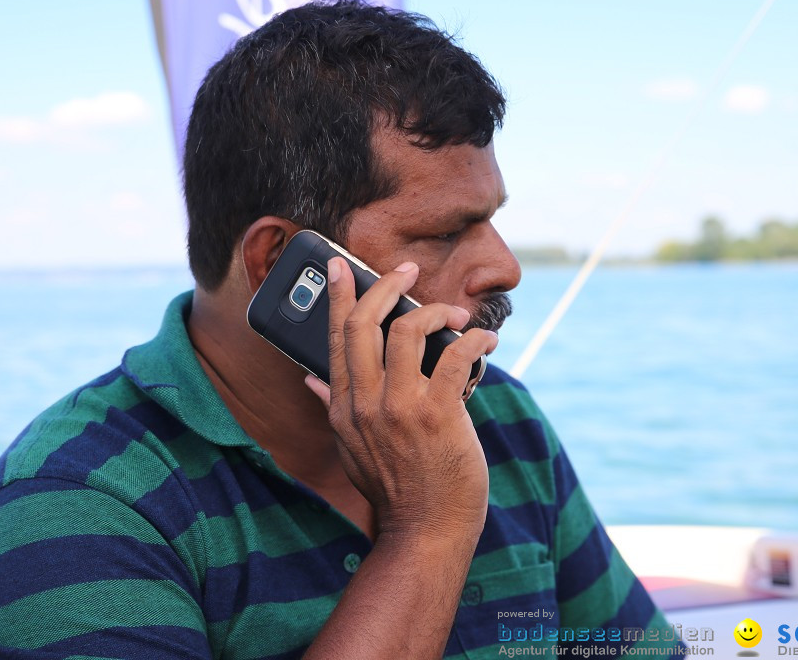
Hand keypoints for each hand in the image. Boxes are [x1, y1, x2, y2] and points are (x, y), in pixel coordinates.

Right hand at [305, 257, 497, 540]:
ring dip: (435, 311)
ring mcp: (401, 408)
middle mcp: (366, 402)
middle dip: (386, 286)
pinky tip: (487, 339)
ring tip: (454, 314)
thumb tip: (310, 378)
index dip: (338, 296)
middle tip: (406, 270)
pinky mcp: (439, 415)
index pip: (335, 338)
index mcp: (343, 406)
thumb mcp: (350, 447)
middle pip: (366, 323)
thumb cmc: (394, 487)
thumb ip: (331, 406)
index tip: (341, 265)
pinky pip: (457, 356)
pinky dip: (476, 339)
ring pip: (409, 330)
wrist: (426, 530)